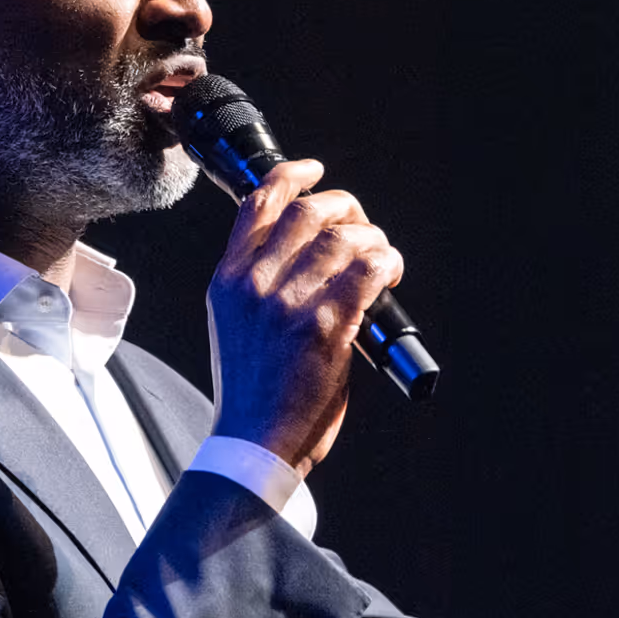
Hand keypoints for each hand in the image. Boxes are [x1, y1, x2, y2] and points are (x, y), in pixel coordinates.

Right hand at [205, 160, 404, 476]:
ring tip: (382, 260)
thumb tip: (307, 257)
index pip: (258, 204)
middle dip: (346, 209)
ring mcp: (287, 304)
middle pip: (309, 212)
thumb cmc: (252, 396)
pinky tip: (390, 273)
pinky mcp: (322, 327)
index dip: (293, 177)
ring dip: (374, 241)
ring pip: (344, 239)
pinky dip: (386, 263)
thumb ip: (258, 288)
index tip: (316, 173)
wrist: (253, 444)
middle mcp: (254, 285)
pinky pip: (366, 272)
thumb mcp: (235, 328)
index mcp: (228, 281)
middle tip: (362, 229)